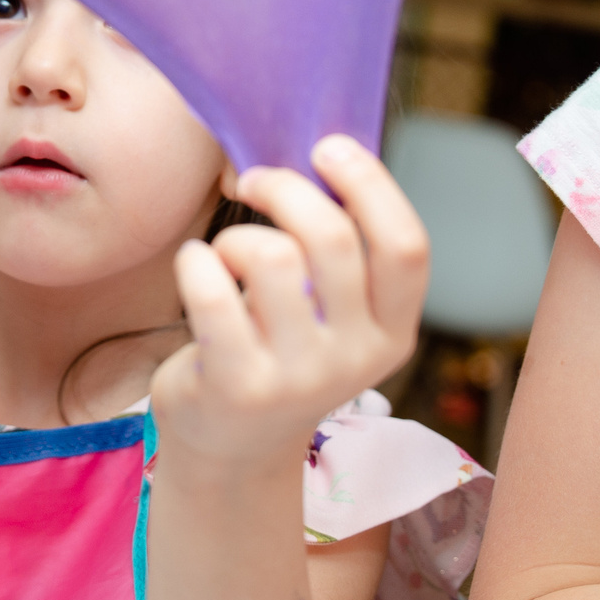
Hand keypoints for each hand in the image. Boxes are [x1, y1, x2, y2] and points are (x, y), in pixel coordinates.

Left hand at [154, 134, 427, 474]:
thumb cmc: (278, 352)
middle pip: (333, 238)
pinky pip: (212, 291)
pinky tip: (194, 266)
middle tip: (252, 181)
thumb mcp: (330, 317)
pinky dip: (195, 261)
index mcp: (393, 332)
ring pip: (271, 256)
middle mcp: (356, 358)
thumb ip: (336, 254)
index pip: (406, 246)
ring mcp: (297, 377)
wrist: (231, 451)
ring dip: (235, 235)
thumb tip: (308, 155)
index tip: (327, 148)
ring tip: (224, 253)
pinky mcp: (237, 385)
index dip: (370, 184)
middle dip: (285, 188)